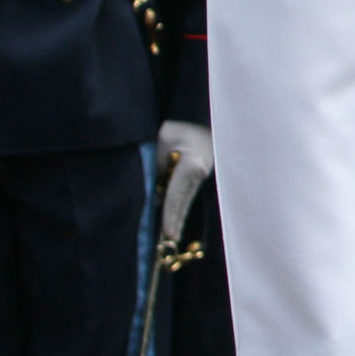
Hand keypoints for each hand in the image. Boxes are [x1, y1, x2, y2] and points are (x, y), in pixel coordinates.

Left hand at [156, 120, 214, 242]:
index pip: (177, 196)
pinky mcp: (199, 172)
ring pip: (186, 198)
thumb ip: (155, 167)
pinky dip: (179, 206)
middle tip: (169, 243)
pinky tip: (175, 221)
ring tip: (171, 237)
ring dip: (177, 216)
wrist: (198, 112)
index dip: (171, 216)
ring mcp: (201, 172)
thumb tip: (153, 194)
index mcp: (191, 164)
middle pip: (184, 201)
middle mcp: (200, 170)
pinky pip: (187, 193)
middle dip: (175, 222)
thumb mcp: (160, 141)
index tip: (168, 235)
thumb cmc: (177, 126)